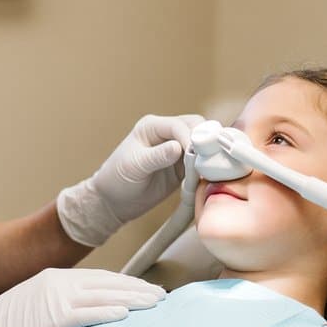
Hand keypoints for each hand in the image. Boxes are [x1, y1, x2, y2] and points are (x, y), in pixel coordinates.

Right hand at [0, 268, 164, 326]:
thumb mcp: (36, 308)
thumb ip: (60, 307)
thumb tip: (85, 316)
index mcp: (56, 278)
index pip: (101, 278)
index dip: (126, 283)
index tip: (146, 290)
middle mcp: (59, 282)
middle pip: (109, 283)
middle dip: (138, 289)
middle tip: (162, 295)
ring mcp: (56, 298)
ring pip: (104, 296)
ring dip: (133, 300)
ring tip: (155, 304)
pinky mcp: (52, 317)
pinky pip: (87, 314)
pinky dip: (109, 313)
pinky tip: (127, 316)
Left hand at [56, 113, 204, 246]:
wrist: (114, 201)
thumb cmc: (117, 179)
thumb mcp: (135, 166)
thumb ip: (157, 156)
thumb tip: (178, 147)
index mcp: (152, 126)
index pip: (179, 125)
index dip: (191, 137)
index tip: (198, 154)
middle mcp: (167, 133)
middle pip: (197, 128)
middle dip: (206, 141)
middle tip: (211, 160)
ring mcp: (177, 149)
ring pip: (203, 144)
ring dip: (210, 154)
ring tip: (213, 169)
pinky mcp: (183, 167)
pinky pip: (202, 162)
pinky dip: (208, 167)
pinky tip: (210, 176)